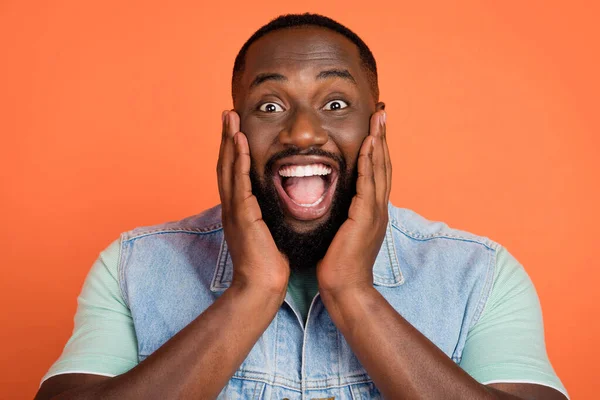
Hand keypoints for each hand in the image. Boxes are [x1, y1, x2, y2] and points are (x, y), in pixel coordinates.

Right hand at [217, 110, 289, 295]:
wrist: (261, 287)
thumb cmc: (268, 264)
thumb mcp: (267, 233)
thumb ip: (267, 216)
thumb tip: (277, 205)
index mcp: (239, 210)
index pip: (234, 173)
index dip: (234, 150)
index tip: (237, 128)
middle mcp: (232, 207)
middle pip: (226, 165)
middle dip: (226, 138)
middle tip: (228, 113)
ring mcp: (234, 211)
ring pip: (228, 169)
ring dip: (229, 142)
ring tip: (230, 118)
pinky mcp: (242, 217)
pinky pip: (239, 183)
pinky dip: (239, 161)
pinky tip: (240, 143)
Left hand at [317, 110, 390, 294]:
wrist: (345, 289)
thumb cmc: (339, 264)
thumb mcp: (343, 232)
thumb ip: (345, 214)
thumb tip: (337, 201)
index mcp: (372, 211)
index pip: (376, 172)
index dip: (376, 148)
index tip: (374, 127)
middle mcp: (378, 208)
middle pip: (383, 165)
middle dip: (382, 138)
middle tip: (382, 113)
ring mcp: (374, 213)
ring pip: (380, 170)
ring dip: (379, 143)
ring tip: (379, 120)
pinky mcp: (365, 219)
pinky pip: (368, 185)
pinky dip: (369, 163)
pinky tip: (368, 146)